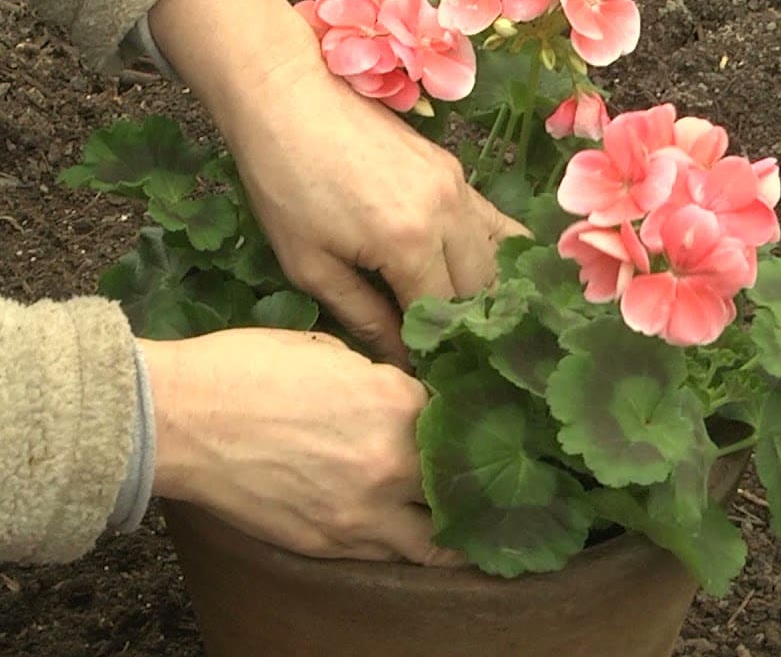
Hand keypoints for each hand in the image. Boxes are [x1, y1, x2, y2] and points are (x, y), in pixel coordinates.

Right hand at [140, 329, 463, 564]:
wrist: (176, 420)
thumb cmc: (245, 369)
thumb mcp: (330, 350)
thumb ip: (381, 380)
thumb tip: (405, 394)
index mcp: (398, 403)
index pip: (459, 418)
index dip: (464, 419)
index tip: (470, 421)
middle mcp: (393, 464)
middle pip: (459, 482)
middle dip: (469, 476)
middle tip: (477, 473)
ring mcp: (363, 514)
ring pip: (436, 539)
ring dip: (450, 526)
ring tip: (459, 517)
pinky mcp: (330, 546)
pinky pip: (391, 555)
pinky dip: (409, 545)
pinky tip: (416, 533)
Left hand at [222, 70, 525, 365]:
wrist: (287, 97)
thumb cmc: (283, 183)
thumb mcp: (308, 263)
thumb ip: (362, 315)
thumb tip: (401, 358)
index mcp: (407, 243)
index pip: (440, 316)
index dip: (433, 348)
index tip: (424, 370)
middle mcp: (446, 215)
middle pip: (478, 292)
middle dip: (464, 325)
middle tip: (446, 350)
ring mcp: (459, 188)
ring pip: (495, 260)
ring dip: (484, 294)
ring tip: (469, 321)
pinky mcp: (457, 172)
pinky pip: (496, 224)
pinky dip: (500, 254)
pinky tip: (497, 278)